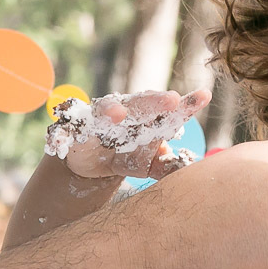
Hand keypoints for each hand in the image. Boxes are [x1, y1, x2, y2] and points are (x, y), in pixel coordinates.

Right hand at [65, 89, 210, 179]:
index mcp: (147, 117)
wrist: (91, 163)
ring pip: (104, 109)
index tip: (206, 96)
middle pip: (142, 103)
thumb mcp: (148, 165)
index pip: (170, 109)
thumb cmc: (126, 156)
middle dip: (155, 101)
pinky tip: (62, 138)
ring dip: (110, 110)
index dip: (187, 103)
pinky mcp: (73, 128)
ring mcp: (98, 117)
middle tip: (172, 100)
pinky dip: (63, 134)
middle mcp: (125, 111)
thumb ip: (167, 167)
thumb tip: (191, 172)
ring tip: (119, 114)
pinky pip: (67, 130)